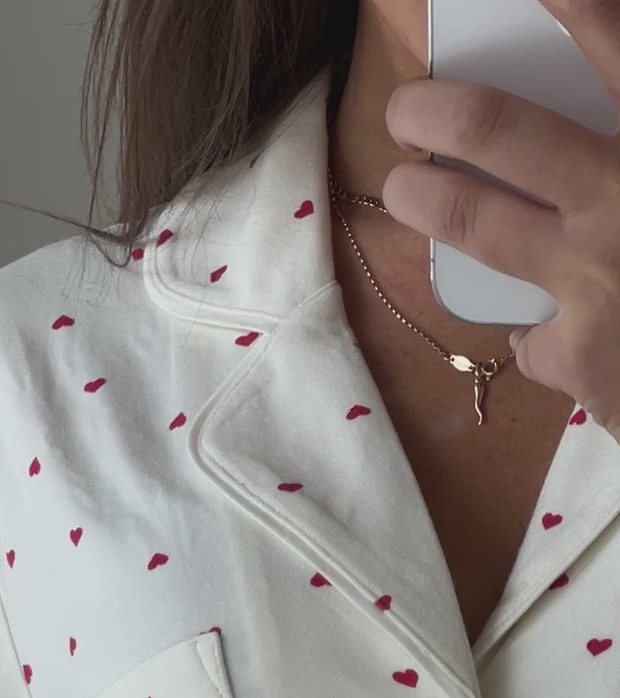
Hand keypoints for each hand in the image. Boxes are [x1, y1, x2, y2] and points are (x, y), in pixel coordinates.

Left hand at [380, 0, 619, 442]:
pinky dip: (539, 335)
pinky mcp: (589, 355)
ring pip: (482, 223)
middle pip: (499, 129)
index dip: (565, 4)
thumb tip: (587, 137)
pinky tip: (541, 333)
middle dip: (434, 113)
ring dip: (429, 200)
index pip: (610, 39)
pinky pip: (538, 339)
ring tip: (406, 190)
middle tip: (408, 111)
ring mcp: (602, 276)